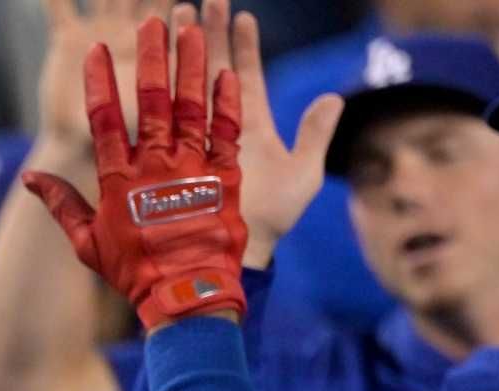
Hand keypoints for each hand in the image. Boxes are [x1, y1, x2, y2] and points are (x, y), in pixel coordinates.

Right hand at [23, 18, 248, 329]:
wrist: (185, 295)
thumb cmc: (132, 272)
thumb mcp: (87, 242)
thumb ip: (61, 204)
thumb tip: (29, 177)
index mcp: (119, 180)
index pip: (105, 119)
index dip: (100, 82)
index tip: (97, 50)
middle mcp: (155, 166)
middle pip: (152, 100)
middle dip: (152, 57)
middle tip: (153, 23)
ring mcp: (192, 169)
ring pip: (192, 106)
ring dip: (192, 65)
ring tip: (193, 29)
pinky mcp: (225, 178)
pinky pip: (227, 132)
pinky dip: (227, 102)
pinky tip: (226, 73)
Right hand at [189, 0, 341, 266]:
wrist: (239, 257)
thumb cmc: (270, 219)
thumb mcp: (303, 174)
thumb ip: (316, 134)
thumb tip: (335, 98)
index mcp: (245, 129)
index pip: (244, 77)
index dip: (243, 46)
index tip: (242, 14)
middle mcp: (219, 130)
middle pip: (210, 73)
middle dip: (203, 37)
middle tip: (193, 3)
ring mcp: (196, 143)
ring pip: (188, 88)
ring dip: (183, 53)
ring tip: (176, 16)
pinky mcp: (178, 159)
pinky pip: (171, 120)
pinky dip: (168, 94)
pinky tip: (164, 65)